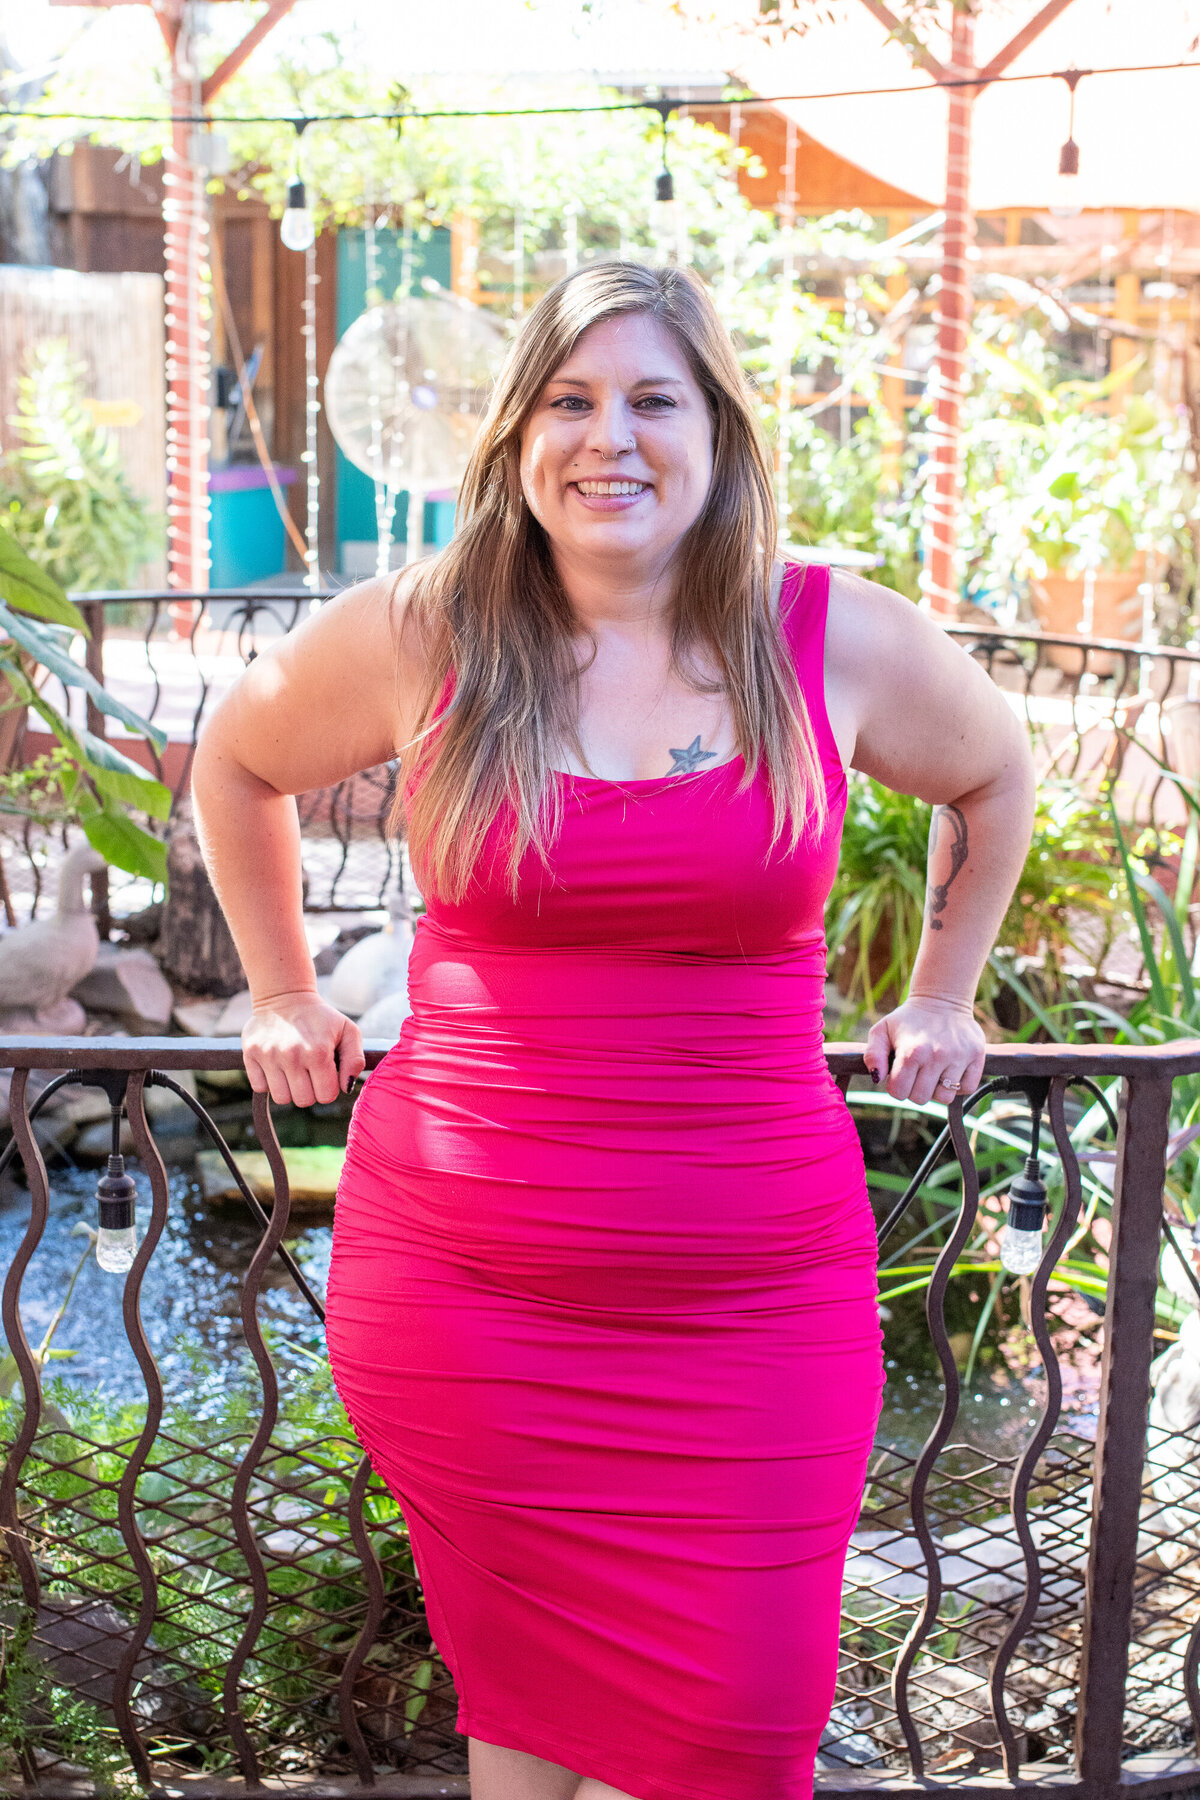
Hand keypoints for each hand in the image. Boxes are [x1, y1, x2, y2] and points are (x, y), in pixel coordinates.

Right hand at [241, 991, 365, 1107]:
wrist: (285, 995)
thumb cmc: (321, 1018)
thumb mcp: (348, 1031)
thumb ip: (355, 1060)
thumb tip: (346, 1087)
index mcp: (318, 1051)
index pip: (326, 1095)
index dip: (329, 1087)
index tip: (326, 1072)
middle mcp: (292, 1055)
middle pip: (304, 1100)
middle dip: (310, 1090)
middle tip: (310, 1071)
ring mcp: (268, 1055)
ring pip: (281, 1098)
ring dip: (289, 1089)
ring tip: (293, 1069)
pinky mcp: (250, 1054)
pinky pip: (260, 1087)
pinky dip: (269, 1082)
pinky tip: (277, 1065)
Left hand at [863, 995, 986, 1106]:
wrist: (941, 999)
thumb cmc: (908, 1019)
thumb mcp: (881, 1030)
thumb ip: (872, 1055)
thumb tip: (877, 1078)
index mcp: (911, 1051)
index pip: (899, 1092)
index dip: (896, 1087)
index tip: (900, 1075)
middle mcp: (936, 1055)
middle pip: (921, 1098)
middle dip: (914, 1090)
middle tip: (916, 1074)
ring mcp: (959, 1056)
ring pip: (945, 1097)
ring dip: (937, 1090)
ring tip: (933, 1072)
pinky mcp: (976, 1056)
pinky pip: (968, 1088)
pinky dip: (958, 1086)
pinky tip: (950, 1071)